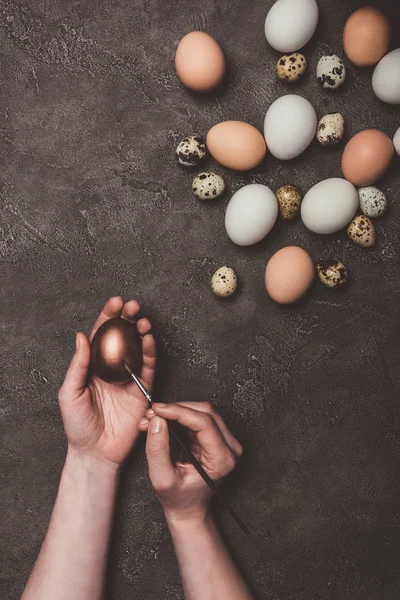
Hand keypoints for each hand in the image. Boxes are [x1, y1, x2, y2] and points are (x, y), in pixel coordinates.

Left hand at [58, 297, 155, 467]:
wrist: (96, 452)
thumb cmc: (78, 425)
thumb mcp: (69, 393)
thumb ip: (78, 365)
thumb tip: (80, 336)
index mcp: (94, 365)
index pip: (101, 335)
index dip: (108, 317)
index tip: (115, 303)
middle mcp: (113, 368)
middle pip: (122, 336)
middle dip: (128, 318)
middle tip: (132, 306)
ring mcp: (129, 378)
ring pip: (138, 348)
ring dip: (141, 332)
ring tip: (142, 320)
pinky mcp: (143, 390)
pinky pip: (149, 368)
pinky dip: (150, 352)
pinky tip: (149, 339)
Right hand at [138, 402, 242, 522]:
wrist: (189, 508)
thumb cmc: (179, 498)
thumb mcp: (162, 478)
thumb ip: (157, 449)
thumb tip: (156, 420)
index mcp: (222, 459)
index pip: (203, 422)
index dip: (178, 411)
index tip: (157, 410)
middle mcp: (230, 448)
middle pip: (204, 412)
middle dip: (175, 409)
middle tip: (152, 414)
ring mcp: (226, 441)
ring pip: (201, 411)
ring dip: (176, 410)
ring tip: (154, 419)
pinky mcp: (217, 436)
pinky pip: (198, 416)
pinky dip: (179, 415)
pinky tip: (164, 421)